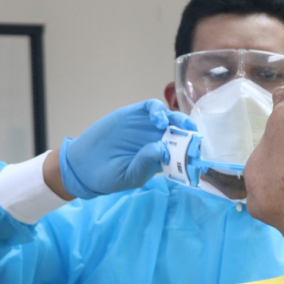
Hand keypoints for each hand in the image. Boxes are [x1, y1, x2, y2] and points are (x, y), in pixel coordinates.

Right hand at [58, 99, 195, 198]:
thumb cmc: (109, 176)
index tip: (200, 160)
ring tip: (175, 126)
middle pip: (182, 133)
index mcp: (162, 159)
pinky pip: (152, 107)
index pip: (184, 154)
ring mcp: (148, 127)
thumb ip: (146, 164)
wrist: (83, 164)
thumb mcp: (129, 176)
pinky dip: (159, 110)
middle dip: (190, 133)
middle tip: (193, 136)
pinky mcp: (135, 114)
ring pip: (171, 118)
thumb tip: (163, 149)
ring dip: (179, 119)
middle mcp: (159, 141)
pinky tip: (158, 119)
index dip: (193, 155)